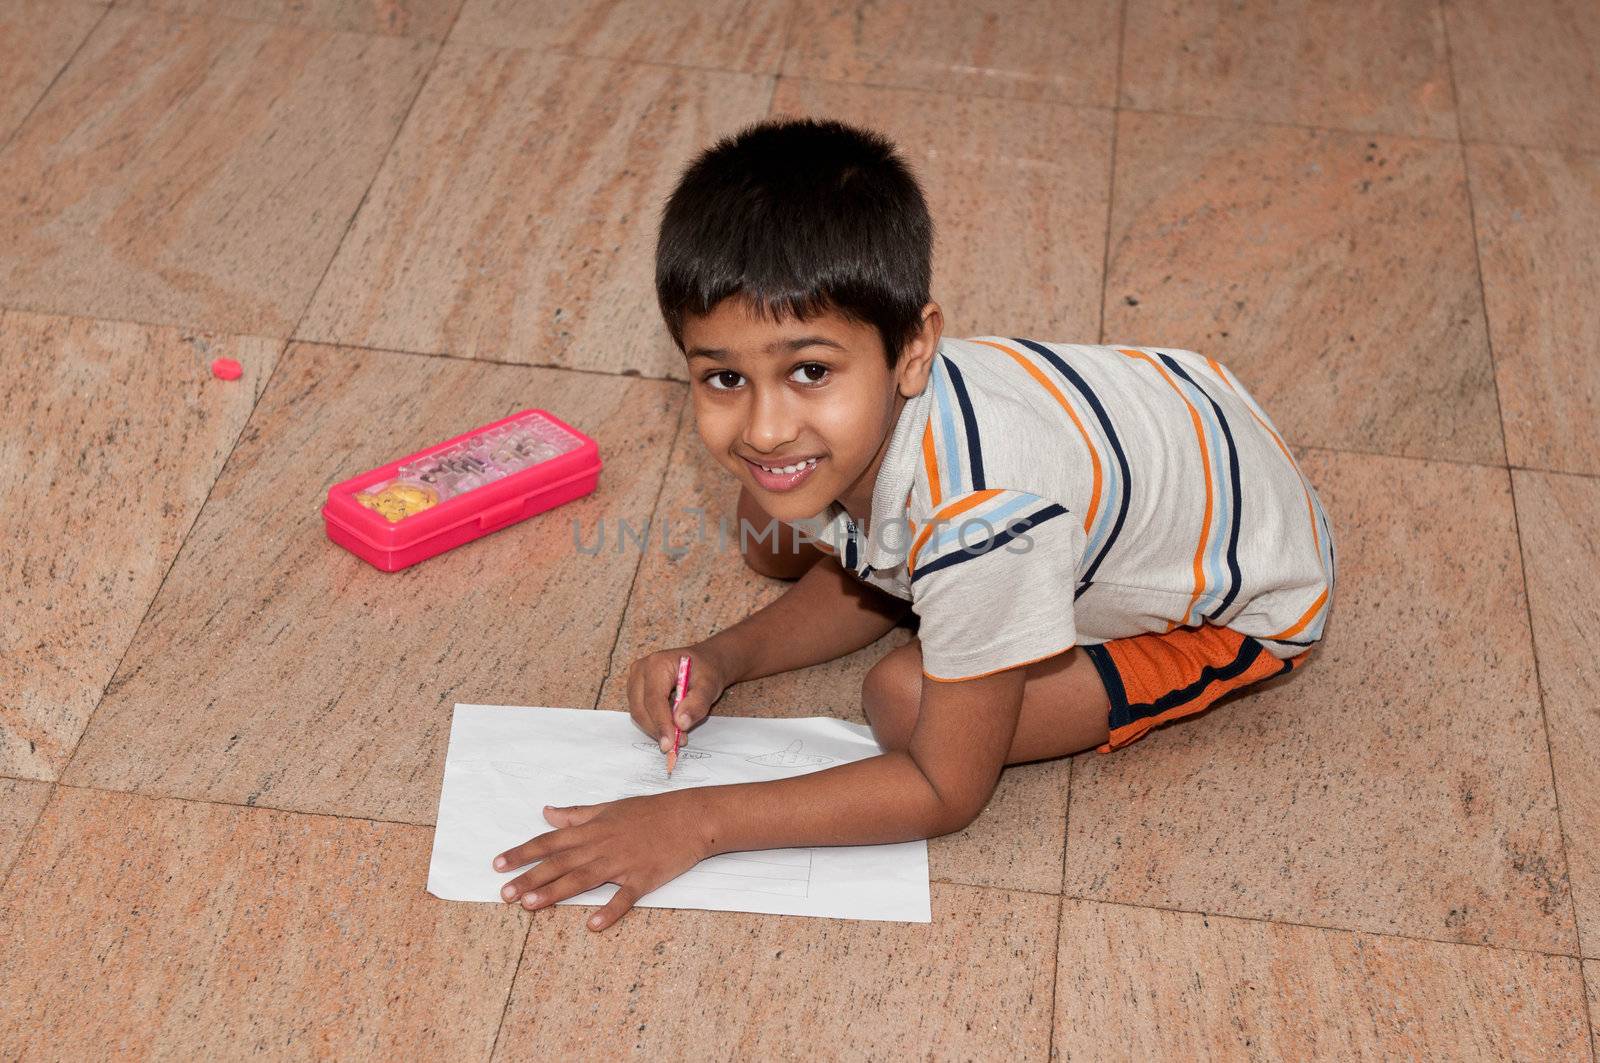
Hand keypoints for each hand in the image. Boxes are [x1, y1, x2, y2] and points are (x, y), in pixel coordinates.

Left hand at [492, 790, 711, 930]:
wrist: (690, 817)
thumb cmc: (650, 811)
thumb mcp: (609, 807)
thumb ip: (576, 814)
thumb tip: (547, 812)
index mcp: (592, 829)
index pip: (550, 841)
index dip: (523, 853)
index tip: (498, 865)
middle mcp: (601, 846)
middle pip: (560, 863)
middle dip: (530, 877)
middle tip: (504, 894)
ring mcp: (622, 863)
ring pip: (583, 879)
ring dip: (555, 892)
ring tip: (530, 905)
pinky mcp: (643, 878)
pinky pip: (624, 897)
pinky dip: (610, 910)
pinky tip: (593, 925)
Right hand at [625, 642, 735, 750]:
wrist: (704, 663)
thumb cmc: (706, 671)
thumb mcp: (709, 686)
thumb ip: (697, 704)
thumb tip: (680, 723)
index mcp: (658, 664)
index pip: (654, 699)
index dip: (661, 723)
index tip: (670, 743)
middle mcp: (641, 669)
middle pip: (641, 708)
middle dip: (658, 729)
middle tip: (677, 742)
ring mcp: (635, 679)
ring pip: (638, 712)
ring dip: (656, 728)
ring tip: (678, 734)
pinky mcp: (635, 689)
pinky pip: (640, 711)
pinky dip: (654, 723)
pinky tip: (670, 726)